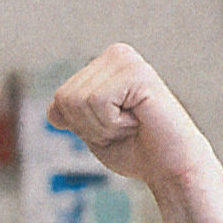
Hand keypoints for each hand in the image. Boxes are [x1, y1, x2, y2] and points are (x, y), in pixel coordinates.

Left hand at [47, 43, 221, 192]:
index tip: (112, 129)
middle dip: (89, 126)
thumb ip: (70, 115)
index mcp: (102, 66)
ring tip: (133, 123)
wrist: (171, 168)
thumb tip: (52, 109)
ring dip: (102, 125)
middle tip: (125, 128)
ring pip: (78, 100)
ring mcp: (126, 60)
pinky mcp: (137, 72)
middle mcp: (115, 55)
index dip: (80, 127)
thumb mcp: (91, 131)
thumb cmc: (135, 150)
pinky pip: (97, 101)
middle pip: (65, 98)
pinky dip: (112, 123)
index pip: (59, 100)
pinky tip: (138, 120)